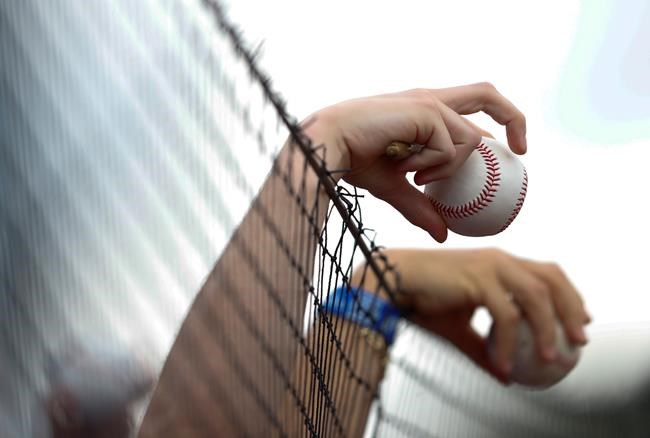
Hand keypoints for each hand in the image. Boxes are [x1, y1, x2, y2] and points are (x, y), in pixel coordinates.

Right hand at [303, 83, 526, 242]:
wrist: (327, 146)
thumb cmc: (352, 160)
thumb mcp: (393, 187)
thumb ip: (420, 206)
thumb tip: (443, 235)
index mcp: (423, 109)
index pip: (470, 104)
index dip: (495, 122)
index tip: (507, 152)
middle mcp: (430, 99)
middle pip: (486, 93)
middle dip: (512, 118)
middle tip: (520, 153)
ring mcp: (428, 102)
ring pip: (469, 140)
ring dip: (449, 168)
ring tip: (417, 178)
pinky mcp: (424, 109)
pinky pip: (450, 150)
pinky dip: (435, 168)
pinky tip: (408, 170)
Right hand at [353, 248, 590, 382]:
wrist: (395, 284)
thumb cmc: (424, 301)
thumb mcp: (461, 329)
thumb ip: (485, 347)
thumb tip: (506, 375)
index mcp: (499, 264)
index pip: (546, 273)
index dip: (569, 295)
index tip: (580, 321)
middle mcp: (499, 260)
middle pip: (551, 278)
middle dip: (571, 308)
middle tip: (578, 339)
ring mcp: (490, 266)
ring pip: (535, 295)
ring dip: (546, 329)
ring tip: (549, 358)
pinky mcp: (477, 278)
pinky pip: (505, 315)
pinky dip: (508, 342)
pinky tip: (504, 364)